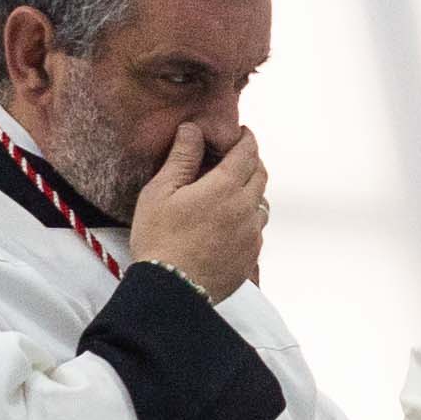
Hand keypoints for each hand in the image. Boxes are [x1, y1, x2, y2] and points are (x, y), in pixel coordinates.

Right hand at [134, 120, 267, 301]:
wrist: (170, 291)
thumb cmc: (159, 240)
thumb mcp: (161, 192)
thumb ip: (182, 158)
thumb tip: (193, 129)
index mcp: (225, 188)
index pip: (248, 153)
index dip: (247, 139)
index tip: (243, 133)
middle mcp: (245, 209)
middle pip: (260, 175)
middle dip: (251, 161)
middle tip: (237, 158)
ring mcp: (251, 235)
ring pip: (261, 204)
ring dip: (251, 192)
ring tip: (231, 192)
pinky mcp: (250, 258)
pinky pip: (256, 230)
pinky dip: (247, 219)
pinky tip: (228, 224)